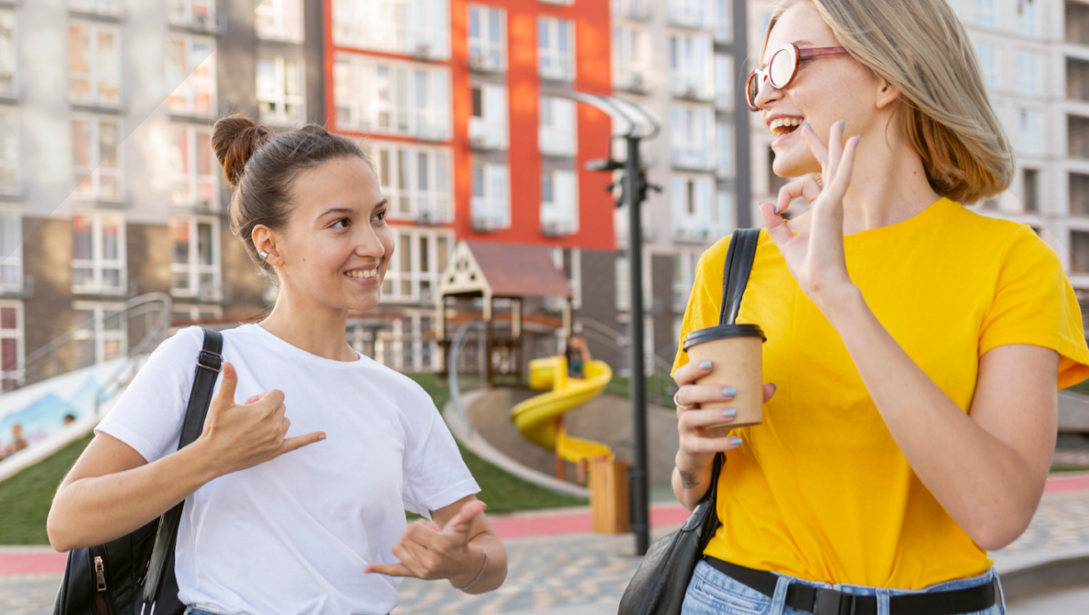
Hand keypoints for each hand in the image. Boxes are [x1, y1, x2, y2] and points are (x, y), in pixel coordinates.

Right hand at [198, 362, 324, 475]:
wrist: (211, 457)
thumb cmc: (216, 429)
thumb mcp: (221, 403)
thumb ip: (229, 381)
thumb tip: (228, 363)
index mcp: (263, 410)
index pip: (277, 394)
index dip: (263, 397)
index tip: (249, 403)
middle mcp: (273, 424)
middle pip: (281, 407)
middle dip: (267, 407)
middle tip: (247, 416)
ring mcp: (276, 439)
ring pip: (286, 421)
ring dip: (275, 420)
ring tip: (254, 427)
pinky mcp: (276, 451)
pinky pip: (298, 443)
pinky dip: (310, 438)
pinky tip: (323, 435)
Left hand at [365, 499, 487, 587]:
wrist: (463, 566)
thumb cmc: (460, 541)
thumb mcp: (463, 526)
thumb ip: (469, 513)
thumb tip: (481, 503)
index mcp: (439, 545)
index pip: (413, 529)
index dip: (418, 525)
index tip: (426, 528)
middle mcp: (429, 560)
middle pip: (404, 537)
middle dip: (412, 533)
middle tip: (424, 537)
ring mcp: (420, 569)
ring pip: (397, 549)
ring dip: (404, 544)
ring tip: (418, 545)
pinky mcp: (413, 575)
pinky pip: (394, 571)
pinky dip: (379, 569)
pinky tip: (366, 568)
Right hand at [673, 359, 775, 472]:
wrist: (698, 450)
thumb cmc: (713, 421)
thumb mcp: (727, 407)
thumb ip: (747, 397)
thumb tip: (771, 387)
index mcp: (689, 393)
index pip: (681, 376)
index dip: (692, 369)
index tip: (711, 364)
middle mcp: (682, 408)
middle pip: (685, 394)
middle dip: (708, 391)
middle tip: (732, 391)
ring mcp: (683, 427)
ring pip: (689, 418)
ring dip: (712, 414)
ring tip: (733, 413)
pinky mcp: (689, 445)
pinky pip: (701, 444)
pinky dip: (719, 443)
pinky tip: (736, 441)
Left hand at [759, 120, 859, 311]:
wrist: (823, 285)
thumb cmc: (810, 269)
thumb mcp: (787, 243)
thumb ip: (776, 224)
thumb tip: (764, 204)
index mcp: (823, 212)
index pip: (806, 188)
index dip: (786, 194)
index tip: (778, 207)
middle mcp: (832, 205)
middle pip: (827, 168)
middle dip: (820, 146)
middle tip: (811, 126)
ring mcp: (834, 204)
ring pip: (836, 166)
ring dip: (836, 144)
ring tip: (840, 123)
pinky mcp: (833, 205)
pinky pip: (841, 176)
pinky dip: (846, 158)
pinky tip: (852, 142)